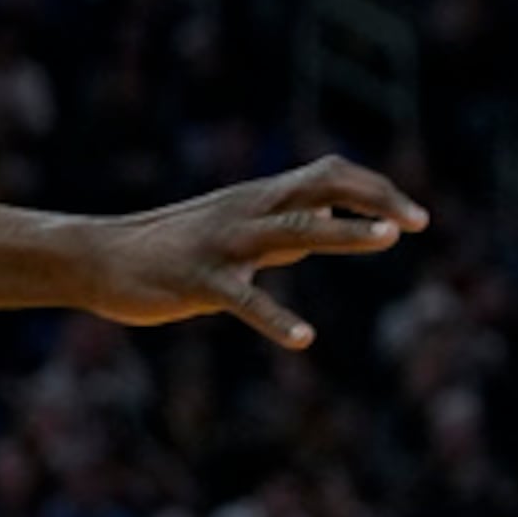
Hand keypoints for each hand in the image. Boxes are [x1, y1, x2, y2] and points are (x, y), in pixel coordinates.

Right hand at [85, 157, 430, 348]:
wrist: (99, 257)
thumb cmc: (173, 247)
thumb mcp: (236, 231)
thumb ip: (284, 231)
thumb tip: (330, 229)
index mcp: (259, 199)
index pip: (327, 177)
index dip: (373, 189)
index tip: (413, 213)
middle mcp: (248, 211)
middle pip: (320, 189)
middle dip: (374, 199)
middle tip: (418, 221)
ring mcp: (225, 243)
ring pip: (293, 231)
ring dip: (343, 232)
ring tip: (386, 239)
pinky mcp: (201, 280)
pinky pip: (244, 299)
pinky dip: (276, 318)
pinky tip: (304, 340)